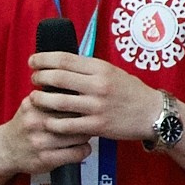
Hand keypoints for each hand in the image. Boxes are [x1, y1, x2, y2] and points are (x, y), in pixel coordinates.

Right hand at [0, 95, 94, 178]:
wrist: (4, 149)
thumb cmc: (24, 126)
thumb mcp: (31, 105)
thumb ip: (50, 95)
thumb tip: (78, 85)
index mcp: (33, 104)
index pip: (67, 98)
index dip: (80, 101)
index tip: (85, 104)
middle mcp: (36, 122)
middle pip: (76, 116)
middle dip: (86, 118)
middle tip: (89, 120)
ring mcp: (41, 142)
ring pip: (80, 135)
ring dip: (86, 135)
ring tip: (83, 134)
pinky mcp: (46, 159)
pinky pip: (77, 153)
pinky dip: (84, 150)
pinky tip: (80, 148)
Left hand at [23, 50, 165, 147]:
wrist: (152, 114)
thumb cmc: (130, 91)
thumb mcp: (112, 72)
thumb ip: (89, 69)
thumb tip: (61, 64)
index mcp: (100, 68)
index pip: (64, 59)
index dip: (43, 59)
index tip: (32, 60)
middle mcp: (98, 85)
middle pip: (57, 77)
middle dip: (39, 77)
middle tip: (33, 79)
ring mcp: (97, 106)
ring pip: (58, 101)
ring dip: (41, 99)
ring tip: (34, 98)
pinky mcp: (97, 126)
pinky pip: (67, 125)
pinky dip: (53, 122)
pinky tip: (46, 120)